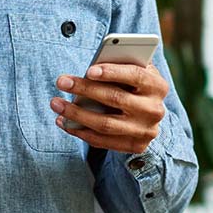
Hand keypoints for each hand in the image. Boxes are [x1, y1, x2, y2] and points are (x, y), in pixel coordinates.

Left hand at [50, 62, 167, 152]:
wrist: (149, 114)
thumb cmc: (133, 84)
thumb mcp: (134, 71)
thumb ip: (119, 66)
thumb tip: (91, 69)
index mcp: (157, 86)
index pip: (136, 76)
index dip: (112, 72)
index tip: (89, 70)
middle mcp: (154, 110)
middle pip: (116, 99)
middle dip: (85, 89)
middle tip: (61, 81)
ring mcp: (145, 131)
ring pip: (105, 124)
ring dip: (76, 114)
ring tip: (55, 103)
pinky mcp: (135, 146)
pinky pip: (102, 141)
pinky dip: (80, 132)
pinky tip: (63, 121)